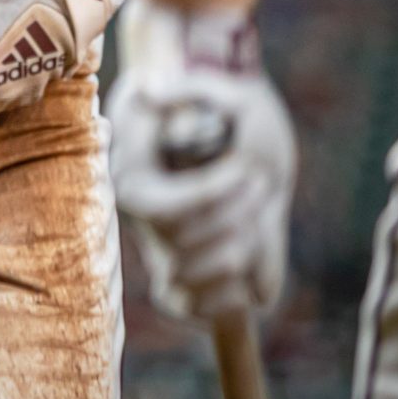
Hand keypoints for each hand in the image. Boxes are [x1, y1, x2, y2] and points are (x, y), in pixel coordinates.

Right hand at [108, 0, 294, 320]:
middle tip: (262, 181)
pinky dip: (238, 292)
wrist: (240, 142)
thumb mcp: (218, 91)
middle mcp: (147, 227)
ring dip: (244, 246)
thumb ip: (185, 88)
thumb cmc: (225, 112)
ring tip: (256, 216)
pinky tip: (250, 256)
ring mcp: (169, 259)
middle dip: (238, 213)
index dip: (214, 194)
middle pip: (191, 243)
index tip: (250, 169)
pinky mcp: (193, 289)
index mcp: (135, 183)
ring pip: (207, 276)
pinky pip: (211, 310)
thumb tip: (147, 88)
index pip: (170, 209)